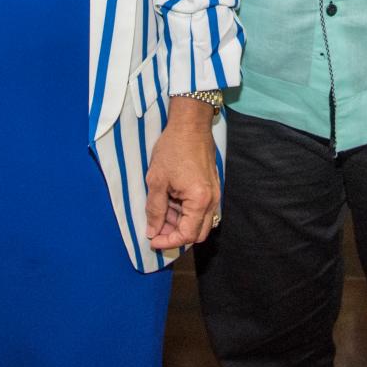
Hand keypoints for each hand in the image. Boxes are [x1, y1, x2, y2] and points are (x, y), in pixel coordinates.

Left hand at [145, 99, 220, 249]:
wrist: (190, 125)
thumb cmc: (173, 149)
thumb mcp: (157, 180)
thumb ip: (155, 209)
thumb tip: (153, 231)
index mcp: (200, 200)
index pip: (187, 234)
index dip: (168, 241)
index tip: (152, 240)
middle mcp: (212, 201)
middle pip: (197, 233)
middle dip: (175, 235)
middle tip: (156, 229)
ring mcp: (214, 194)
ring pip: (199, 222)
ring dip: (180, 223)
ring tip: (160, 210)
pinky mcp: (212, 187)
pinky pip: (201, 209)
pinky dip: (185, 212)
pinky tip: (170, 202)